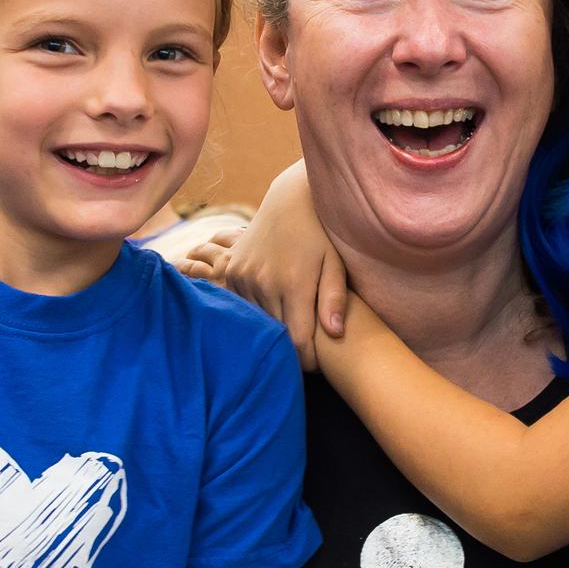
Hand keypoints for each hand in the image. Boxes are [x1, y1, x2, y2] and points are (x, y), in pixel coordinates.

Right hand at [178, 162, 344, 370]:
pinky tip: (275, 306)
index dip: (308, 360)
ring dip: (273, 328)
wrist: (290, 201)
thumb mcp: (335, 263)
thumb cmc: (322, 234)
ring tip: (292, 327)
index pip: (297, 342)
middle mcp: (264, 282)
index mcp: (293, 283)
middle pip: (276, 335)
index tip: (318, 367)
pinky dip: (258, 311)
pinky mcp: (232, 271)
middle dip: (292, 347)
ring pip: (258, 321)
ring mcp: (244, 276)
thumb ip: (334, 299)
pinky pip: (244, 305)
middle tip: (309, 351)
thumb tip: (336, 333)